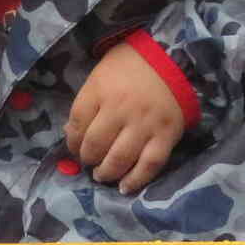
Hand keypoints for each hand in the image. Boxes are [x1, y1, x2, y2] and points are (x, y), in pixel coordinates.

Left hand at [66, 41, 185, 194]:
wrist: (173, 58)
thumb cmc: (131, 66)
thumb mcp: (100, 76)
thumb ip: (86, 103)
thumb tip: (72, 134)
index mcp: (101, 90)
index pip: (77, 124)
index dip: (71, 142)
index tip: (76, 147)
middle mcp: (121, 108)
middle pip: (95, 145)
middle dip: (88, 159)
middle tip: (90, 162)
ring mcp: (145, 123)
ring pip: (119, 159)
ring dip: (106, 173)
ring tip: (103, 175)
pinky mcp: (166, 135)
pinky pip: (150, 164)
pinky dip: (136, 180)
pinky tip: (125, 187)